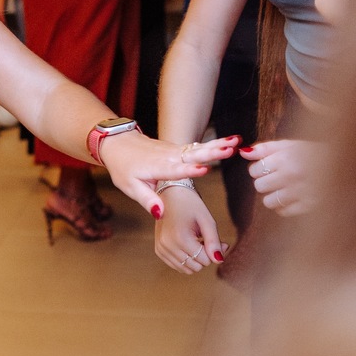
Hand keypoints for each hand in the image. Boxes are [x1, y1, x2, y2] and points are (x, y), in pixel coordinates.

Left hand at [97, 131, 239, 219]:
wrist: (118, 143)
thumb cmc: (123, 168)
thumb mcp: (130, 187)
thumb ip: (147, 200)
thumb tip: (160, 214)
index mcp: (158, 168)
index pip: (176, 170)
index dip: (190, 170)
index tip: (205, 169)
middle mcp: (169, 157)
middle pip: (193, 154)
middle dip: (212, 152)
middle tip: (230, 149)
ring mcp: (174, 150)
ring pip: (199, 148)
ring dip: (218, 145)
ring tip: (237, 142)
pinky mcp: (177, 148)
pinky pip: (197, 146)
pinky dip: (214, 144)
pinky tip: (230, 142)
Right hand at [155, 185, 224, 273]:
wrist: (169, 194)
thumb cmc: (190, 204)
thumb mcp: (207, 220)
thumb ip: (214, 242)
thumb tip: (219, 260)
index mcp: (180, 238)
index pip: (204, 260)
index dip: (213, 252)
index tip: (212, 238)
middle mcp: (168, 246)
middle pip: (196, 267)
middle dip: (204, 256)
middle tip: (203, 238)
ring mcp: (161, 249)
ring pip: (186, 269)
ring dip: (194, 258)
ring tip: (194, 241)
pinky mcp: (159, 250)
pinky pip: (177, 266)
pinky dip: (185, 259)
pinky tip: (186, 244)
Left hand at [240, 139, 321, 214]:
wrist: (345, 165)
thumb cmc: (315, 153)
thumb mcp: (292, 144)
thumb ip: (266, 148)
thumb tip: (243, 153)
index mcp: (286, 157)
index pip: (255, 170)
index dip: (259, 169)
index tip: (269, 168)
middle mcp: (291, 175)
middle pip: (259, 186)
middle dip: (265, 182)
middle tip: (278, 178)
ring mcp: (300, 192)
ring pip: (268, 202)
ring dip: (273, 196)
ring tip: (285, 189)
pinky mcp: (309, 205)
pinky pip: (283, 212)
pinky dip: (284, 206)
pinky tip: (293, 197)